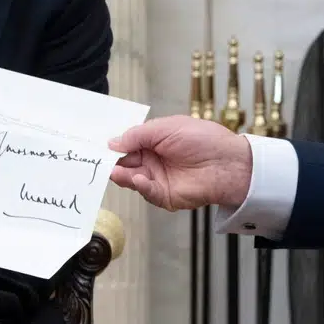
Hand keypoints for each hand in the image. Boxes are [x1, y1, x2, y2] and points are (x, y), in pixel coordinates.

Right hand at [109, 115, 253, 209]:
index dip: (114, 146)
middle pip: (125, 163)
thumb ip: (138, 135)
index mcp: (154, 142)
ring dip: (122, 175)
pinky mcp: (165, 195)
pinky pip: (147, 192)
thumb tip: (113, 142)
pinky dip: (140, 186)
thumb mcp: (166, 128)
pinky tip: (138, 179)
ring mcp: (158, 178)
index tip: (97, 147)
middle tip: (100, 162)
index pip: (127, 145)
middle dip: (113, 162)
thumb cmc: (203, 139)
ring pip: (132, 179)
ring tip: (116, 171)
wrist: (226, 162)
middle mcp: (154, 161)